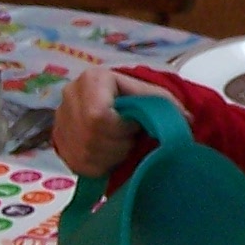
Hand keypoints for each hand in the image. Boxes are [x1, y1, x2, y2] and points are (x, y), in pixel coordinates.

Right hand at [52, 68, 182, 176]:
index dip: (121, 129)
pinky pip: (76, 164)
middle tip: (129, 141)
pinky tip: (108, 156)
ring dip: (109, 157)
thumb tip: (187, 120)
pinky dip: (97, 166)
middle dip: (117, 145)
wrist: (119, 106)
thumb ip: (167, 107)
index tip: (134, 127)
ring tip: (120, 146)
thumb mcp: (156, 97)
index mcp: (92, 79)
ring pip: (84, 153)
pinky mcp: (57, 140)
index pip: (98, 116)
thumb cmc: (138, 100)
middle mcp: (69, 95)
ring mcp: (60, 119)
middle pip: (91, 137)